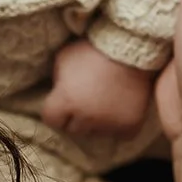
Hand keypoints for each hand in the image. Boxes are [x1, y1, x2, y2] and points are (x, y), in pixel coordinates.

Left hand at [41, 40, 155, 136]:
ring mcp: (109, 124)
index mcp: (66, 101)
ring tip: (104, 101)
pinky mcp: (130, 126)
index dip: (56, 109)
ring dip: (96, 122)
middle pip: (73, 129)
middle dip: (76, 117)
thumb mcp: (64, 57)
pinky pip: (120, 134)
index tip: (63, 102)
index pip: (51, 119)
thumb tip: (57, 93)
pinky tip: (119, 110)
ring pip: (96, 132)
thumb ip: (57, 79)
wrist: (131, 46)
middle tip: (85, 101)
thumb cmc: (94, 49)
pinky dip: (119, 126)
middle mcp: (85, 117)